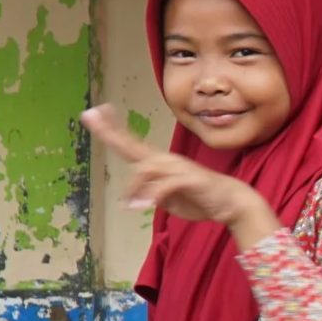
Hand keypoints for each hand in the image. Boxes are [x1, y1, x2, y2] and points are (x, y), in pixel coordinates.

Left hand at [82, 105, 265, 228]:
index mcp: (160, 164)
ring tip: (130, 206)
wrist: (231, 202)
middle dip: (110, 132)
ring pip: (145, 169)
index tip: (95, 114)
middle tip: (90, 115)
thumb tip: (140, 198)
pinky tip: (145, 206)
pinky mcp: (189, 178)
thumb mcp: (170, 200)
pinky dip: (152, 195)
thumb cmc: (201, 199)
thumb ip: (153, 196)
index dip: (113, 129)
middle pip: (133, 145)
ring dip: (134, 189)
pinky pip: (164, 184)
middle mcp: (166, 161)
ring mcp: (178, 167)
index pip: (131, 144)